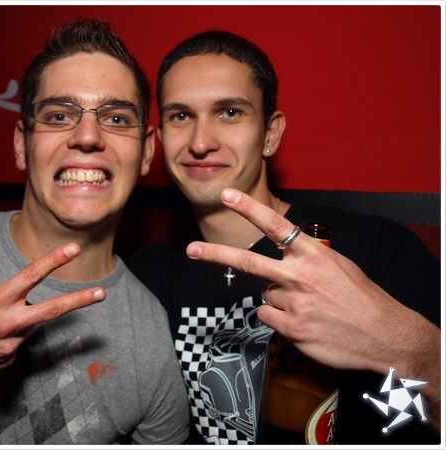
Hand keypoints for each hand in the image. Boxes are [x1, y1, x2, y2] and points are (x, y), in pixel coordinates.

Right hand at [0, 242, 104, 394]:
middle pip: (51, 309)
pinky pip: (14, 346)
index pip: (30, 275)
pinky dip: (3, 342)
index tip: (73, 249)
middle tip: (101, 293)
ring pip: (26, 328)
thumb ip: (1, 302)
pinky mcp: (8, 363)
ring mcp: (10, 346)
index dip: (54, 260)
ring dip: (14, 325)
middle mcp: (7, 323)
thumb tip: (22, 303)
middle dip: (79, 300)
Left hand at [186, 188, 439, 376]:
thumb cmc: (361, 297)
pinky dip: (280, 320)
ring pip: (265, 296)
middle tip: (191, 249)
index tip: (227, 194)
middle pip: (248, 262)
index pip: (276, 225)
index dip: (249, 208)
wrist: (385, 335)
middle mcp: (300, 276)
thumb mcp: (339, 266)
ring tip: (308, 308)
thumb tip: (281, 261)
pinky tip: (304, 323)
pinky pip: (268, 318)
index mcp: (314, 255)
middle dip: (216, 254)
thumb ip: (307, 259)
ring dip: (279, 301)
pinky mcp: (291, 329)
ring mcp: (294, 304)